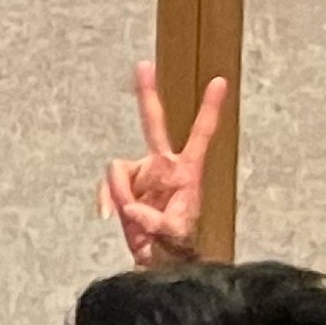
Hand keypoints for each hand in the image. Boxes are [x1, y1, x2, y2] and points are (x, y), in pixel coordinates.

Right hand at [101, 59, 221, 268]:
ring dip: (119, 193)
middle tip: (142, 65)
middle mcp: (163, 166)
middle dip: (147, 94)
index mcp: (186, 171)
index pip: (200, 134)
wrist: (158, 260)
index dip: (209, 109)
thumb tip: (130, 209)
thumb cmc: (175, 245)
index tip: (219, 81)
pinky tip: (111, 217)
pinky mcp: (124, 188)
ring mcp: (142, 175)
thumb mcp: (172, 235)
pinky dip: (106, 199)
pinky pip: (108, 186)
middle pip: (153, 123)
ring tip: (131, 218)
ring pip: (118, 169)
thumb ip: (153, 221)